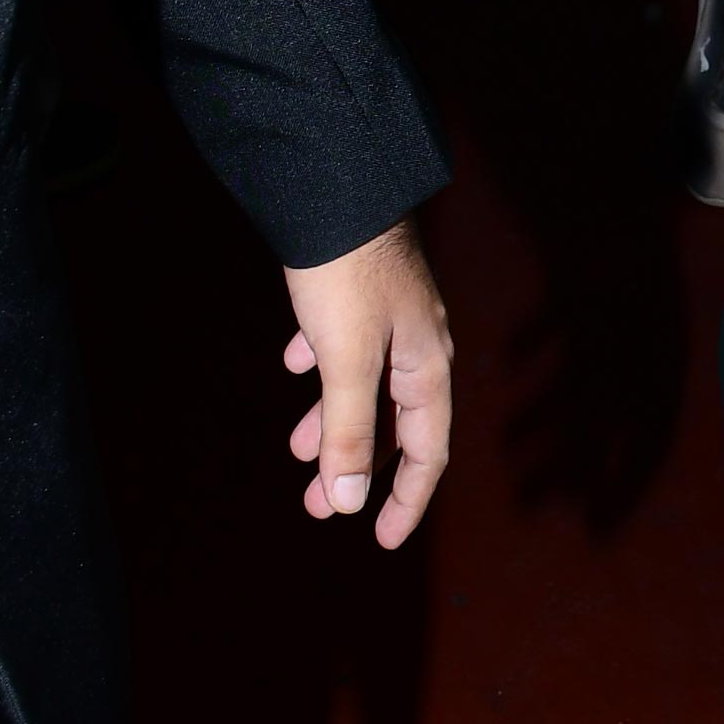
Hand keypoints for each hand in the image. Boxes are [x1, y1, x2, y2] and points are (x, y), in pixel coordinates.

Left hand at [281, 217, 453, 547]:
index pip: (426, 451)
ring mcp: (391, 316)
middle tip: (316, 506)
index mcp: (426, 366)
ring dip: (334, 421)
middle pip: (393, 423)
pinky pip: (346, 344)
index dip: (406, 500)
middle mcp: (417, 344)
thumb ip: (347, 430)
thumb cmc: (346, 273)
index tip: (381, 539)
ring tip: (298, 446)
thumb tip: (344, 500)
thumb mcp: (345, 359)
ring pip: (367, 385)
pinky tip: (296, 365)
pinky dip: (323, 368)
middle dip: (356, 466)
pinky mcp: (362, 290)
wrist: (336, 185)